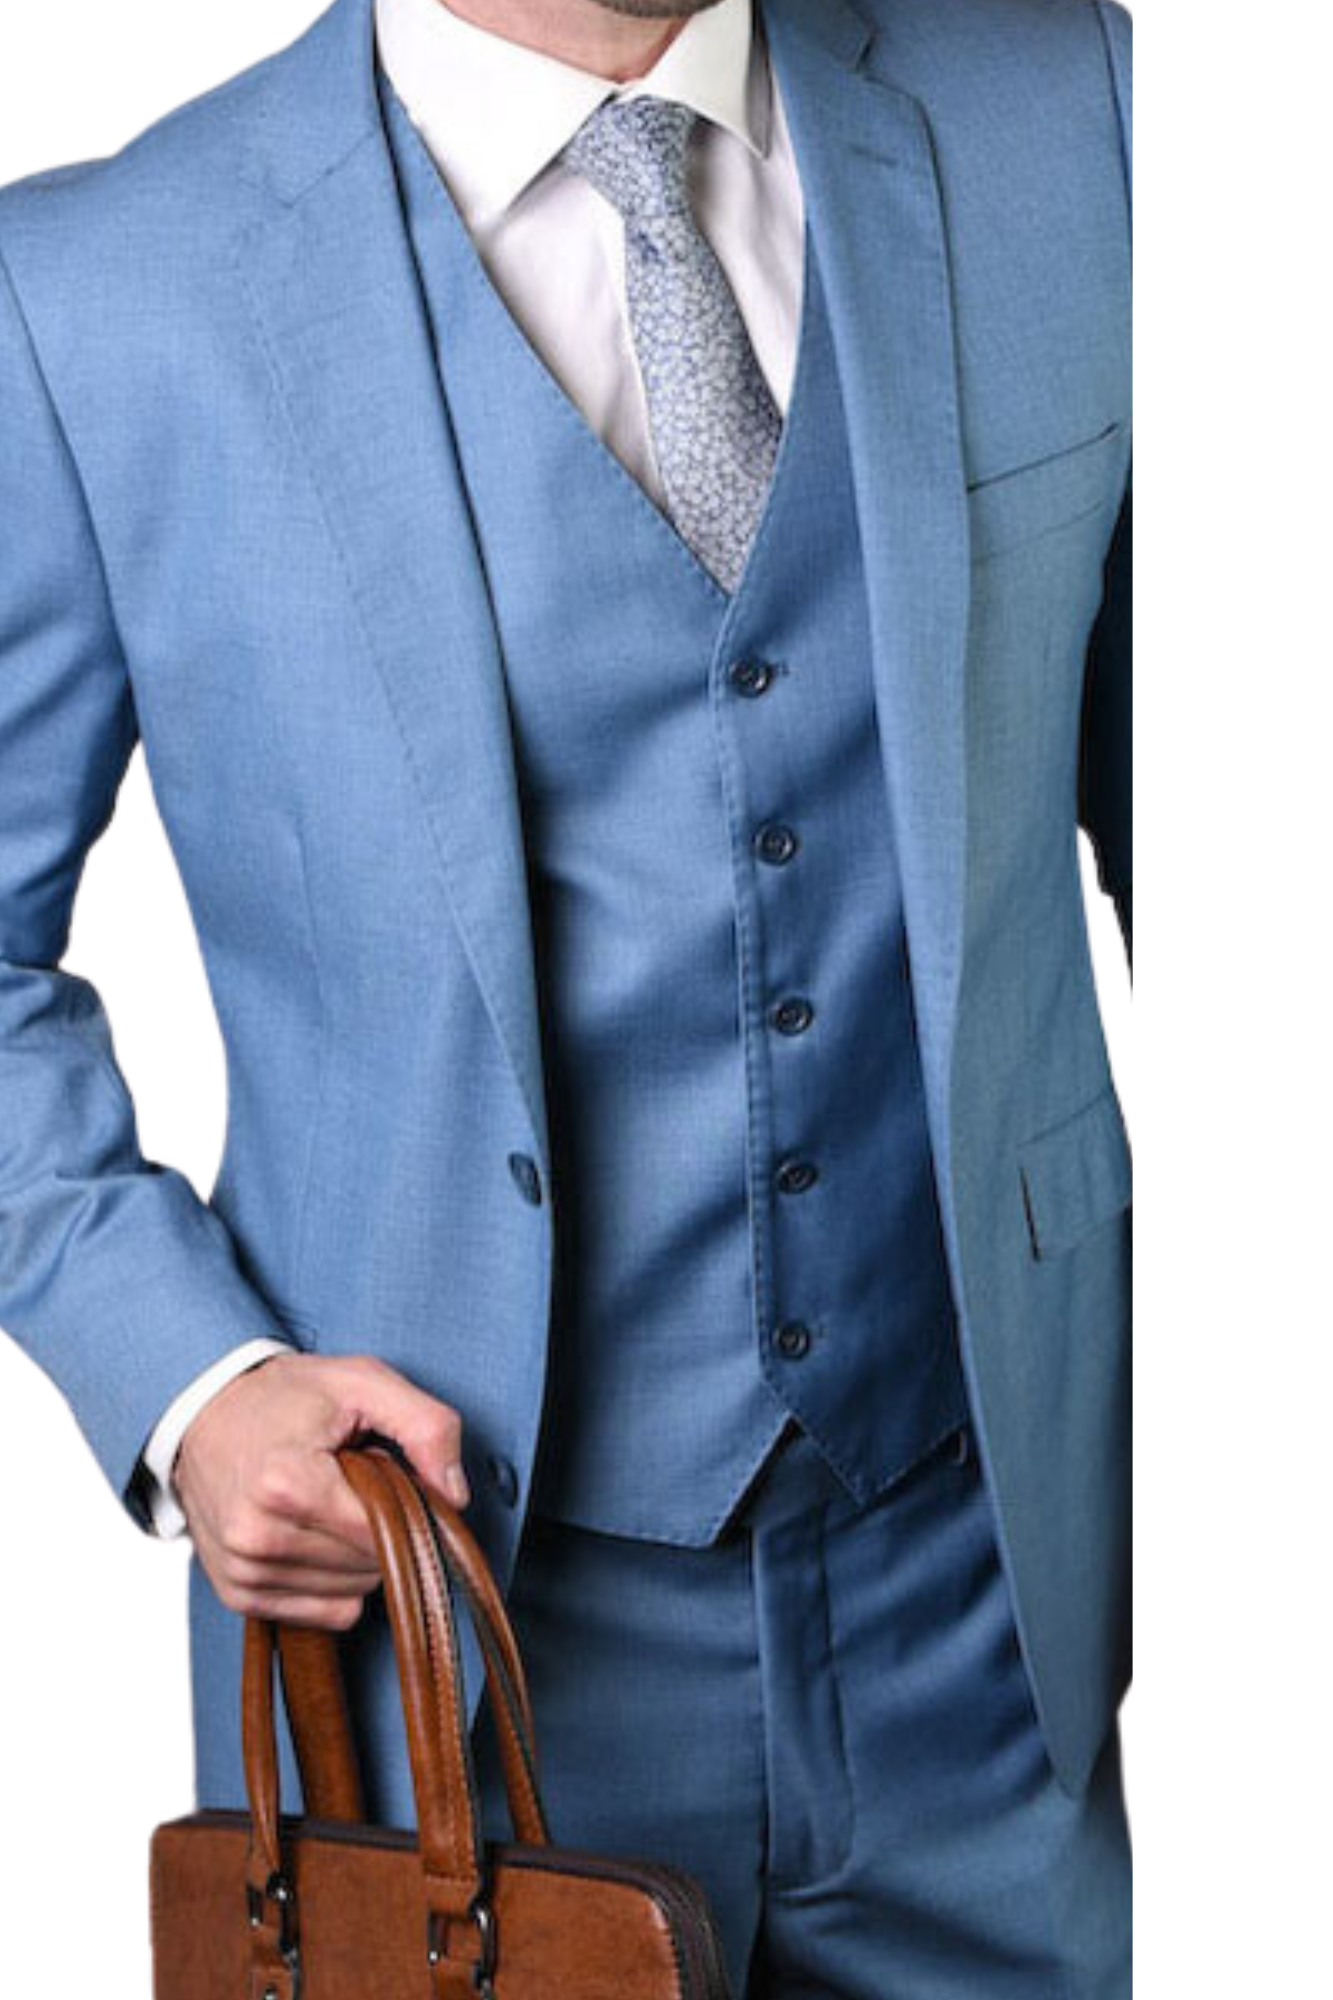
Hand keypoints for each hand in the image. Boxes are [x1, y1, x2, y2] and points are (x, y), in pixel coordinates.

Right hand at [174, 1351, 468, 1630]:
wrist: (204, 1410)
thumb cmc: (285, 1396)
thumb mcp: (364, 1382)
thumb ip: (426, 1426)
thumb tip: (454, 1496)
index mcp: (286, 1484)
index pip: (384, 1533)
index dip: (404, 1505)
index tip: (388, 1471)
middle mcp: (258, 1536)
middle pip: (370, 1566)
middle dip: (378, 1524)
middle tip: (352, 1478)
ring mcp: (244, 1570)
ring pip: (352, 1593)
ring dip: (356, 1552)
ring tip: (328, 1499)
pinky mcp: (239, 1593)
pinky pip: (325, 1612)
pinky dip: (334, 1579)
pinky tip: (315, 1532)